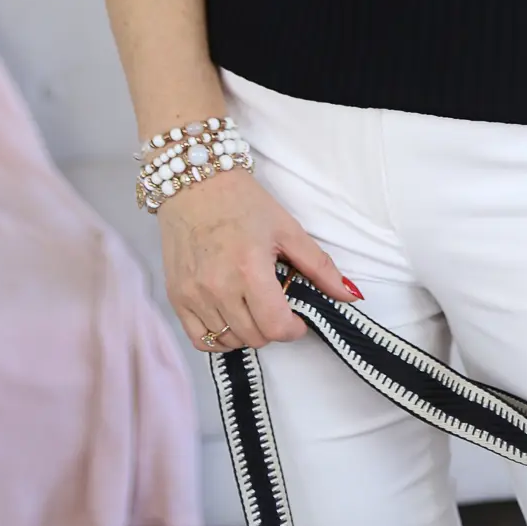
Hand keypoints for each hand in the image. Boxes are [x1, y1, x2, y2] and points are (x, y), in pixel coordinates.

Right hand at [159, 168, 362, 351]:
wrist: (194, 184)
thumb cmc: (243, 202)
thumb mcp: (287, 228)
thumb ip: (320, 266)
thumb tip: (350, 295)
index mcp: (249, 269)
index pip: (275, 327)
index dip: (293, 329)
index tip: (297, 318)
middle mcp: (219, 287)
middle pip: (254, 337)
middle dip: (272, 328)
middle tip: (275, 306)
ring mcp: (194, 294)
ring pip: (228, 341)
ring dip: (247, 333)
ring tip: (252, 308)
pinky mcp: (176, 296)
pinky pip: (200, 339)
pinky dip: (219, 338)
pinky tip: (230, 318)